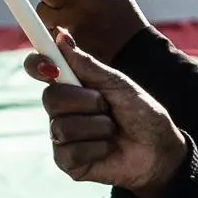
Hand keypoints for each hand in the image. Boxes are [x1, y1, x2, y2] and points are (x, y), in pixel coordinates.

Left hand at [16, 0, 151, 60]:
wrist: (136, 52)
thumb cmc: (124, 17)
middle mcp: (81, 2)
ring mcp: (73, 25)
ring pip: (42, 11)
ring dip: (48, 12)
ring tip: (68, 17)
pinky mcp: (68, 44)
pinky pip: (49, 32)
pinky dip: (55, 30)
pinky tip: (70, 32)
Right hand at [34, 39, 185, 197]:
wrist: (160, 148)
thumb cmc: (141, 112)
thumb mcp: (117, 83)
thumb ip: (87, 64)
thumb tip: (61, 36)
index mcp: (70, 84)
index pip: (39, 68)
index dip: (38, 63)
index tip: (51, 65)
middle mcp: (61, 109)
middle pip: (50, 98)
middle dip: (85, 101)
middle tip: (106, 106)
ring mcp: (61, 136)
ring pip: (63, 126)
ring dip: (98, 126)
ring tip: (113, 130)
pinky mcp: (67, 162)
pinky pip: (70, 151)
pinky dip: (98, 148)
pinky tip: (108, 149)